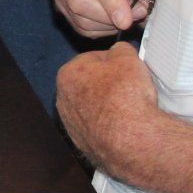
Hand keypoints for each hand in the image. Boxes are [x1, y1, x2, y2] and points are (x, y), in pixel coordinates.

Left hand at [56, 41, 160, 173]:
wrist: (130, 139)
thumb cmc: (126, 94)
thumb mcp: (127, 58)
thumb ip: (119, 49)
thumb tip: (118, 52)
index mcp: (67, 74)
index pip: (92, 59)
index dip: (113, 62)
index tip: (127, 69)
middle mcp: (62, 99)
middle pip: (89, 84)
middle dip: (107, 84)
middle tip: (129, 88)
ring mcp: (70, 124)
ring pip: (92, 107)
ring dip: (106, 105)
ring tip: (128, 108)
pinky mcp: (82, 143)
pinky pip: (97, 127)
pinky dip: (108, 125)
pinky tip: (123, 125)